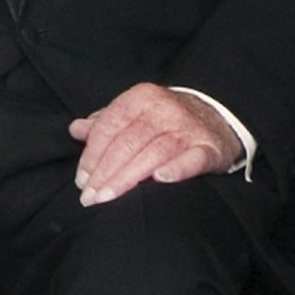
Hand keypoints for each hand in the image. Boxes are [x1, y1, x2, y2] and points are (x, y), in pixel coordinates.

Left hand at [68, 81, 240, 204]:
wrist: (219, 119)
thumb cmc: (167, 120)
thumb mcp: (136, 112)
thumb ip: (107, 122)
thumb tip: (76, 129)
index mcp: (142, 97)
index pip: (110, 125)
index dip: (92, 154)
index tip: (81, 180)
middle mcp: (165, 110)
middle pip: (128, 142)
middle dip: (104, 172)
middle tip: (89, 197)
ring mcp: (188, 129)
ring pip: (153, 153)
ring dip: (127, 177)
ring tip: (107, 197)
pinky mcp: (208, 149)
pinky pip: (192, 159)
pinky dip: (177, 169)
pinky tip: (160, 179)